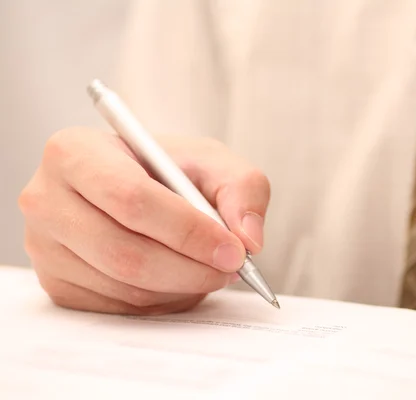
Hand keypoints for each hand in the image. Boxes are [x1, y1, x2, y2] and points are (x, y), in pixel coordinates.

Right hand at [19, 128, 269, 314]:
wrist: (134, 186)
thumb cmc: (167, 170)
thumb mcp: (211, 161)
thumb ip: (243, 188)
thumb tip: (248, 239)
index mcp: (74, 152)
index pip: (132, 200)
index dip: (188, 231)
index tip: (233, 250)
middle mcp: (46, 199)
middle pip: (125, 253)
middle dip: (191, 268)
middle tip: (232, 268)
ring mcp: (44, 247)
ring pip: (125, 286)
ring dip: (182, 287)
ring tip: (210, 269)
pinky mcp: (56, 283)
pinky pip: (118, 307)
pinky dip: (163, 301)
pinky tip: (180, 278)